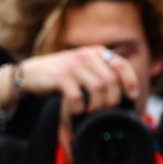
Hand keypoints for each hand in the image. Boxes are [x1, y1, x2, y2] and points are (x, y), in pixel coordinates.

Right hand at [16, 45, 139, 116]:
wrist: (29, 73)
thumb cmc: (60, 75)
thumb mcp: (83, 66)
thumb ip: (100, 72)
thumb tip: (125, 92)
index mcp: (95, 52)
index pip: (121, 64)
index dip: (131, 81)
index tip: (132, 96)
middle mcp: (86, 55)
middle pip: (111, 80)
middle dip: (112, 99)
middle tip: (106, 110)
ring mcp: (73, 65)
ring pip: (98, 88)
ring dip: (97, 105)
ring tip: (91, 112)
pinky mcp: (61, 77)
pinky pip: (78, 96)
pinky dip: (79, 108)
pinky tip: (75, 111)